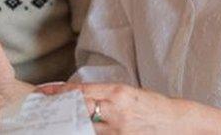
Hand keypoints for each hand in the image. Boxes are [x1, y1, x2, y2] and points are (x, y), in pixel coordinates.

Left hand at [36, 83, 181, 133]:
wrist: (177, 123)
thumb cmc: (152, 106)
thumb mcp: (128, 93)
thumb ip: (105, 95)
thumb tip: (80, 97)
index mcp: (116, 92)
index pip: (80, 91)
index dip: (58, 92)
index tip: (43, 93)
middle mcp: (115, 109)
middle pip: (77, 109)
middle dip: (60, 110)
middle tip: (44, 111)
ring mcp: (118, 129)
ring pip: (85, 128)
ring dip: (70, 126)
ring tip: (58, 124)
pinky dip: (87, 134)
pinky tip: (78, 132)